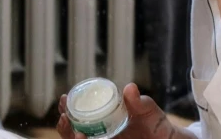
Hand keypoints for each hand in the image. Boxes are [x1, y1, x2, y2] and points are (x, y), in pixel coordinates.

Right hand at [56, 83, 194, 138]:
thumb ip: (140, 102)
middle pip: (73, 134)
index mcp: (104, 122)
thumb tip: (129, 87)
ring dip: (71, 138)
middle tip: (63, 117)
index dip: (67, 110)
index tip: (63, 100)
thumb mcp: (148, 111)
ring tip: (76, 134)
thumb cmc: (157, 125)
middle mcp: (100, 136)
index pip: (79, 117)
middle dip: (64, 127)